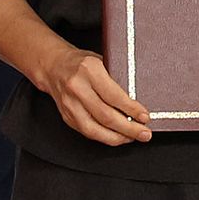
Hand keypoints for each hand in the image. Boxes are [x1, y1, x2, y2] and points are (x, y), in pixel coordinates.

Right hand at [34, 45, 150, 146]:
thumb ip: (117, 79)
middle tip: (144, 133)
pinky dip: (104, 137)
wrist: (53, 65)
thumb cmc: (81, 63)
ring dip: (117, 137)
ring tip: (132, 137)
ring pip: (95, 129)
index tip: (145, 117)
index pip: (114, 95)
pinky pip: (87, 132)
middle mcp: (77, 87)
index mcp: (89, 70)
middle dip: (129, 128)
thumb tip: (137, 100)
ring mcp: (69, 104)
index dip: (131, 110)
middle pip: (106, 116)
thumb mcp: (101, 61)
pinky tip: (116, 136)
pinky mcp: (66, 116)